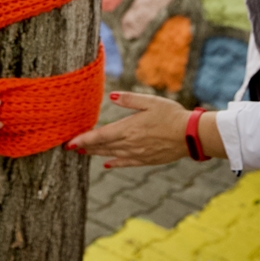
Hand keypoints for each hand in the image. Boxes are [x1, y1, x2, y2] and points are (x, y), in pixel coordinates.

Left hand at [66, 91, 189, 167]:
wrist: (190, 135)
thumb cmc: (171, 114)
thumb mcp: (150, 102)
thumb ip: (129, 100)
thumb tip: (111, 96)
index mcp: (128, 128)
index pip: (100, 136)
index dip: (83, 140)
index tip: (69, 143)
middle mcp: (130, 143)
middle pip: (102, 147)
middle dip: (86, 147)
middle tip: (71, 148)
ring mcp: (138, 153)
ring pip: (112, 154)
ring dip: (97, 154)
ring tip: (85, 153)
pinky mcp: (146, 159)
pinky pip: (126, 162)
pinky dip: (115, 163)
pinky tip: (108, 164)